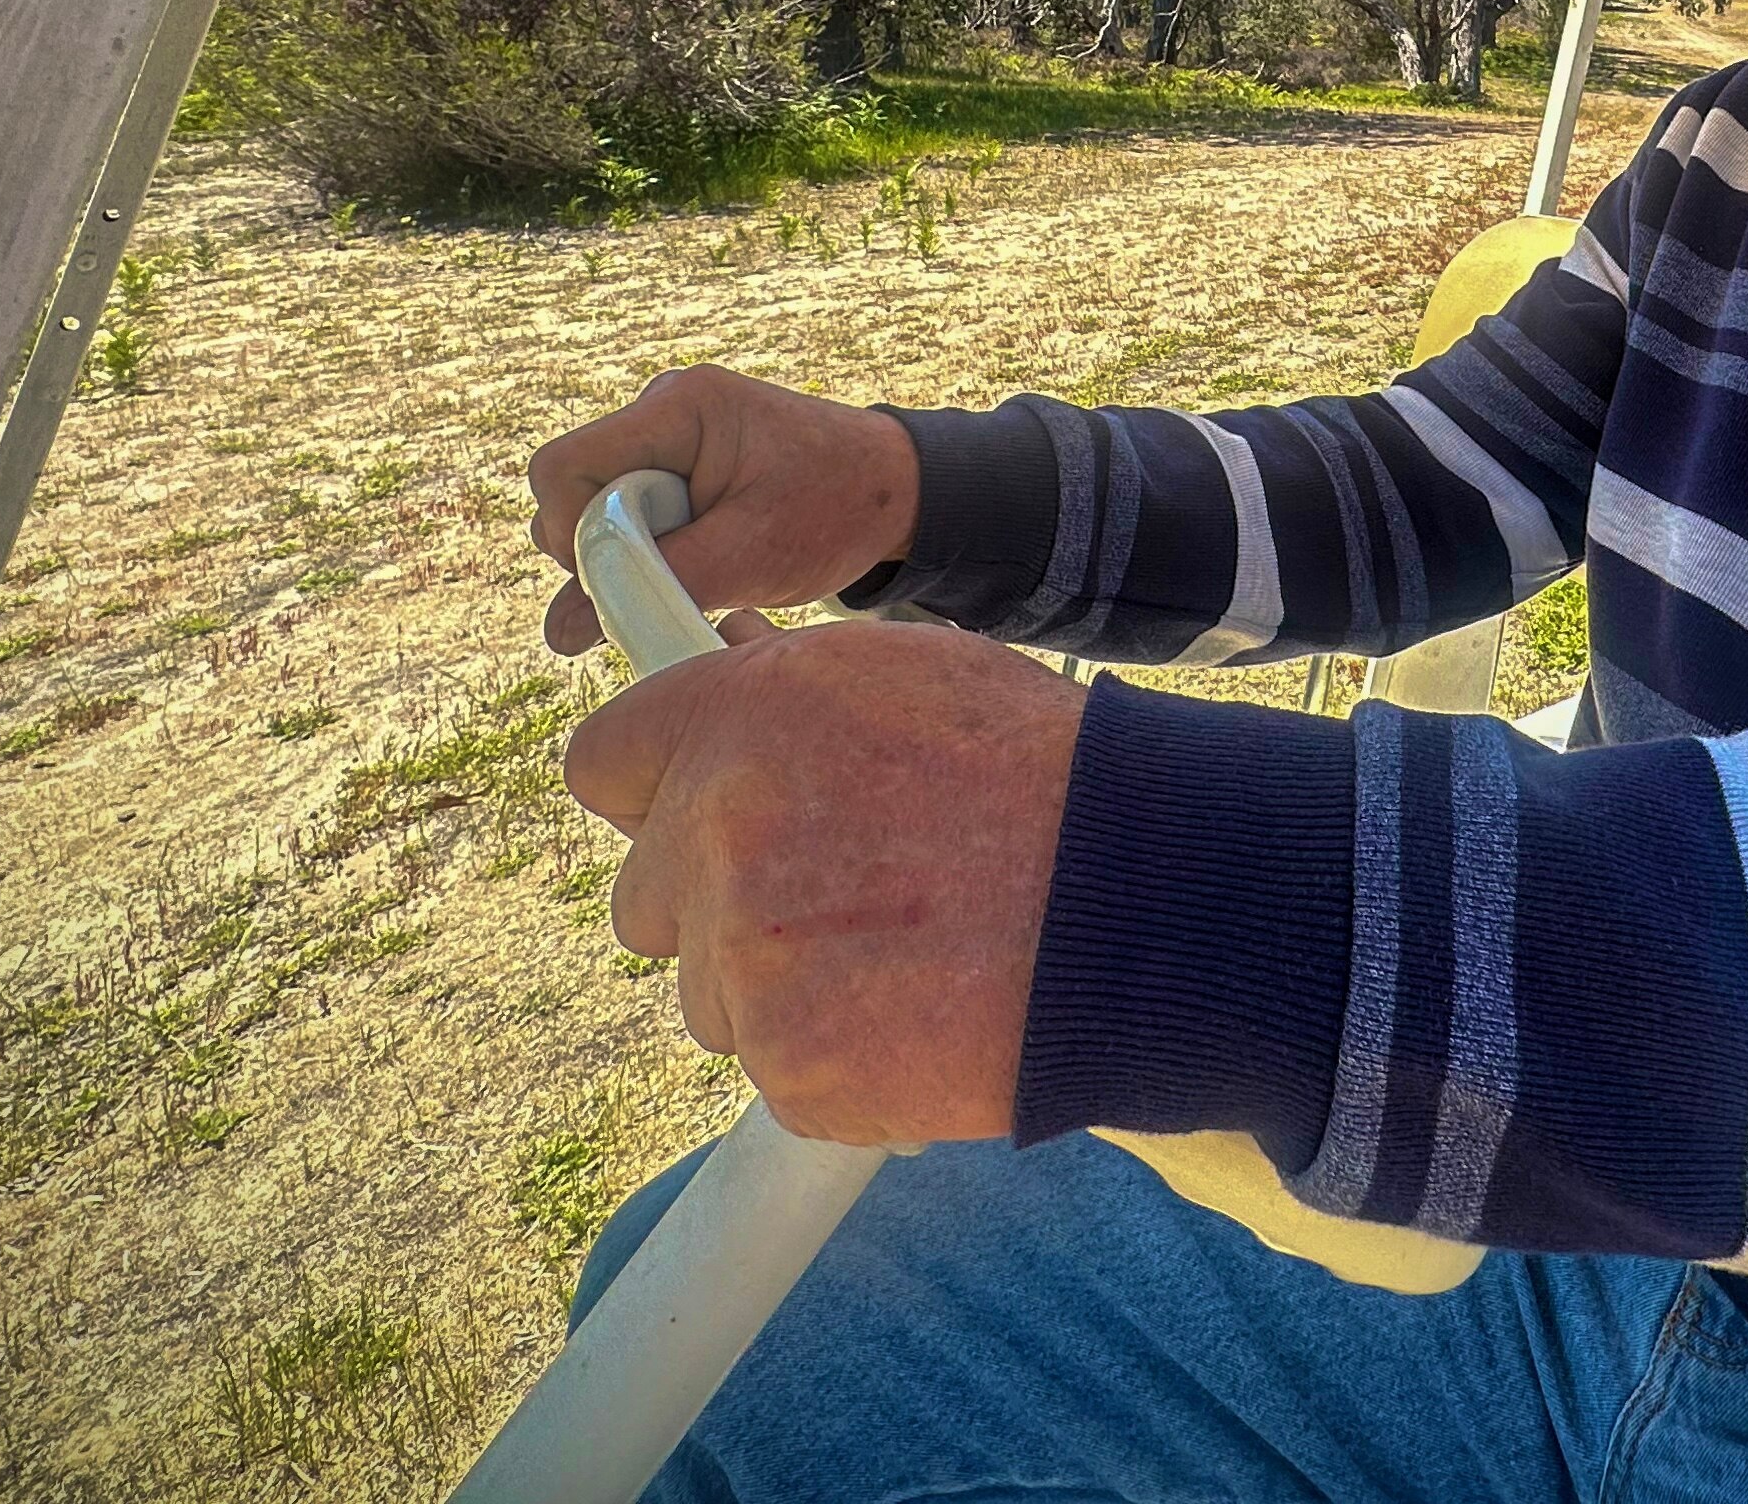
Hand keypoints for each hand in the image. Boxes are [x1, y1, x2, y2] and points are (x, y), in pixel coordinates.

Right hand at [526, 365, 920, 656]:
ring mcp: (666, 434)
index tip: (628, 574)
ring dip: (631, 553)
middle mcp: (663, 409)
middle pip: (571, 490)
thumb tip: (558, 634)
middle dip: (605, 548)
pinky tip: (699, 562)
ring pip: (594, 506)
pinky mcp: (676, 465)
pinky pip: (626, 512)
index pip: (563, 468)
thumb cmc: (834, 513)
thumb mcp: (747, 559)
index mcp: (680, 408)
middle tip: (680, 573)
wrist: (896, 492)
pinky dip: (649, 549)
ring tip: (704, 563)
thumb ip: (651, 588)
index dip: (573, 532)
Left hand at [565, 614, 1088, 1143]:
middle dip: (718, 909)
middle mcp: (720, 827)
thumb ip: (785, 690)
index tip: (690, 820)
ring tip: (908, 956)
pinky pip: (778, 1074)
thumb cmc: (1044, 777)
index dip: (654, 796)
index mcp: (740, 716)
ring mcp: (746, 956)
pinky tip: (923, 1014)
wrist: (1142, 901)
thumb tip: (715, 674)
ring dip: (783, 991)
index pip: (604, 764)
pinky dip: (839, 1063)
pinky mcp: (789, 1065)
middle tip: (835, 902)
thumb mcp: (911, 676)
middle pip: (646, 900)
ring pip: (713, 997)